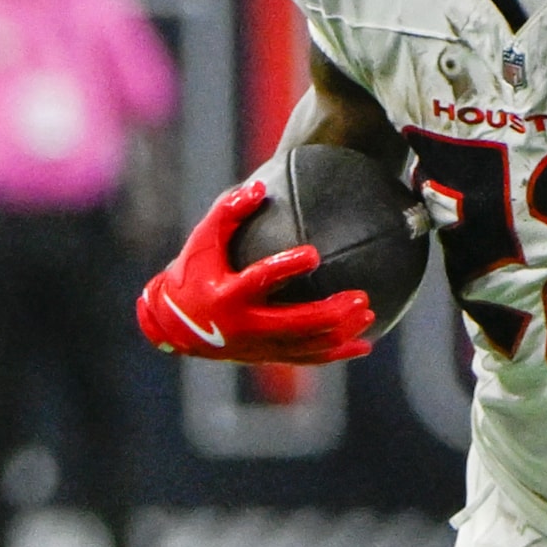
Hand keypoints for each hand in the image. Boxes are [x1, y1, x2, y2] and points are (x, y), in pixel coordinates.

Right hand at [134, 181, 374, 364]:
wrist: (178, 326)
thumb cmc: (195, 272)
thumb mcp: (203, 240)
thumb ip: (228, 212)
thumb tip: (258, 187)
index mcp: (228, 295)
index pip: (259, 281)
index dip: (285, 268)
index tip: (314, 254)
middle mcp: (245, 326)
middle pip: (294, 324)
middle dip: (330, 313)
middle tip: (361, 296)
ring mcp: (259, 347)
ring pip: (306, 346)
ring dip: (340, 333)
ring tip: (368, 313)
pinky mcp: (268, 358)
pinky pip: (308, 359)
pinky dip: (336, 354)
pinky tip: (364, 345)